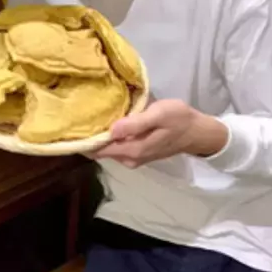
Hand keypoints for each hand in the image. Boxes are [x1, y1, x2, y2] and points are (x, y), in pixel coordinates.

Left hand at [93, 100, 228, 167]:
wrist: (198, 132)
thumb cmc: (179, 120)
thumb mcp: (159, 115)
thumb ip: (135, 124)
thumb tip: (111, 130)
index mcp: (132, 150)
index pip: (98, 150)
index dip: (84, 138)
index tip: (74, 123)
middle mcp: (129, 159)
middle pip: (100, 150)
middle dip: (90, 135)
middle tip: (81, 112)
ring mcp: (133, 158)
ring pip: (108, 148)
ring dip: (101, 135)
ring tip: (92, 114)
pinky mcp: (138, 152)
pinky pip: (117, 146)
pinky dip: (111, 136)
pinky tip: (109, 121)